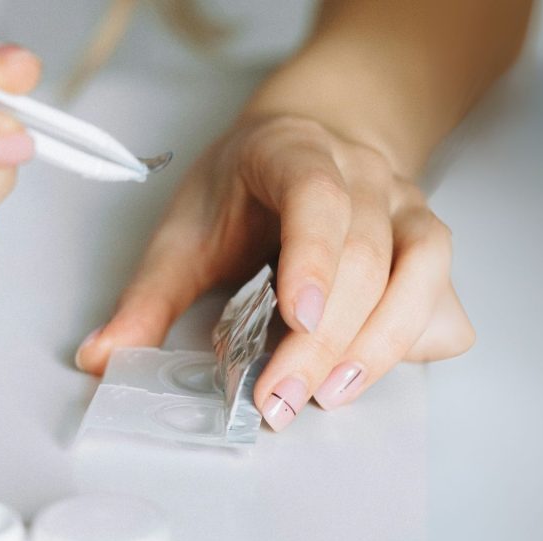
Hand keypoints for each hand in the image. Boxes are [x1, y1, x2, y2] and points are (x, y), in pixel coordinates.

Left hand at [75, 115, 474, 430]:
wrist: (314, 138)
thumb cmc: (244, 188)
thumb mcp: (186, 229)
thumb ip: (147, 296)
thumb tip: (99, 358)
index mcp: (294, 153)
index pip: (317, 195)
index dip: (312, 255)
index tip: (296, 318)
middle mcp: (363, 175)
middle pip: (362, 256)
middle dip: (323, 339)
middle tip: (279, 398)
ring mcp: (404, 207)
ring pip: (417, 272)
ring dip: (379, 343)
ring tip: (330, 395)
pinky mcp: (426, 243)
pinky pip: (442, 292)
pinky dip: (420, 335)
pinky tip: (378, 367)